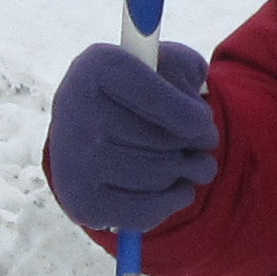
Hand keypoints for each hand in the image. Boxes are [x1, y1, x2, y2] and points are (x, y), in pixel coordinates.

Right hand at [45, 39, 216, 231]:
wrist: (91, 126)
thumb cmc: (141, 91)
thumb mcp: (167, 63)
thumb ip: (187, 70)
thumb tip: (195, 118)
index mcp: (99, 66)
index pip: (156, 99)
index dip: (193, 116)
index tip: (203, 122)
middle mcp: (76, 109)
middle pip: (163, 142)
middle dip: (199, 145)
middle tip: (202, 144)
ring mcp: (73, 159)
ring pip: (160, 175)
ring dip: (190, 172)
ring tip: (191, 162)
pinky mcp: (80, 202)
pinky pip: (146, 212)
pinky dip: (173, 201)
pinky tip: (177, 186)